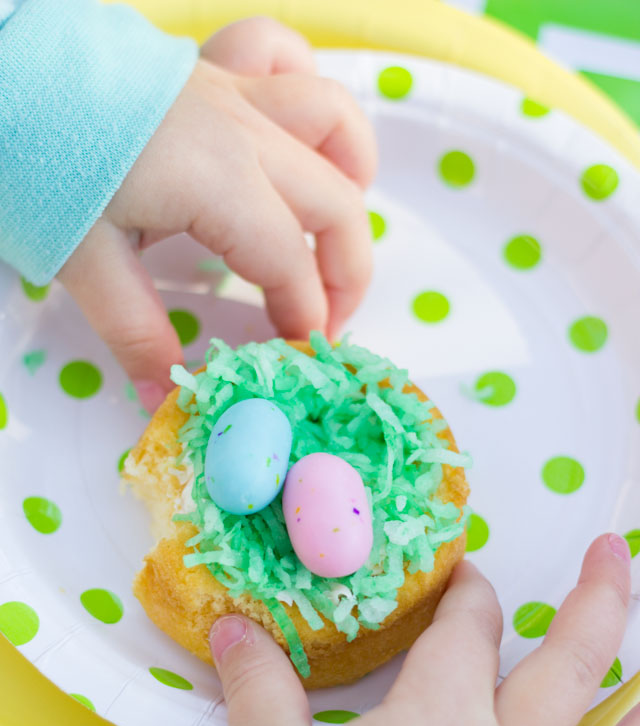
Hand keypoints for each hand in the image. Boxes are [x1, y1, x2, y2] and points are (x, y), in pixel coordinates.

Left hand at [59, 17, 375, 410]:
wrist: (9, 76)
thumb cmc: (41, 161)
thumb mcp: (85, 262)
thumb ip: (137, 333)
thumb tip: (167, 398)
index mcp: (224, 184)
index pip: (290, 265)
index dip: (305, 319)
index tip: (296, 355)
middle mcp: (248, 133)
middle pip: (338, 204)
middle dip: (346, 274)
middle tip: (323, 319)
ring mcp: (236, 92)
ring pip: (334, 122)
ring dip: (351, 181)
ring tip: (332, 232)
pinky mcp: (214, 69)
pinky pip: (286, 61)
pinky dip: (306, 100)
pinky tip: (294, 138)